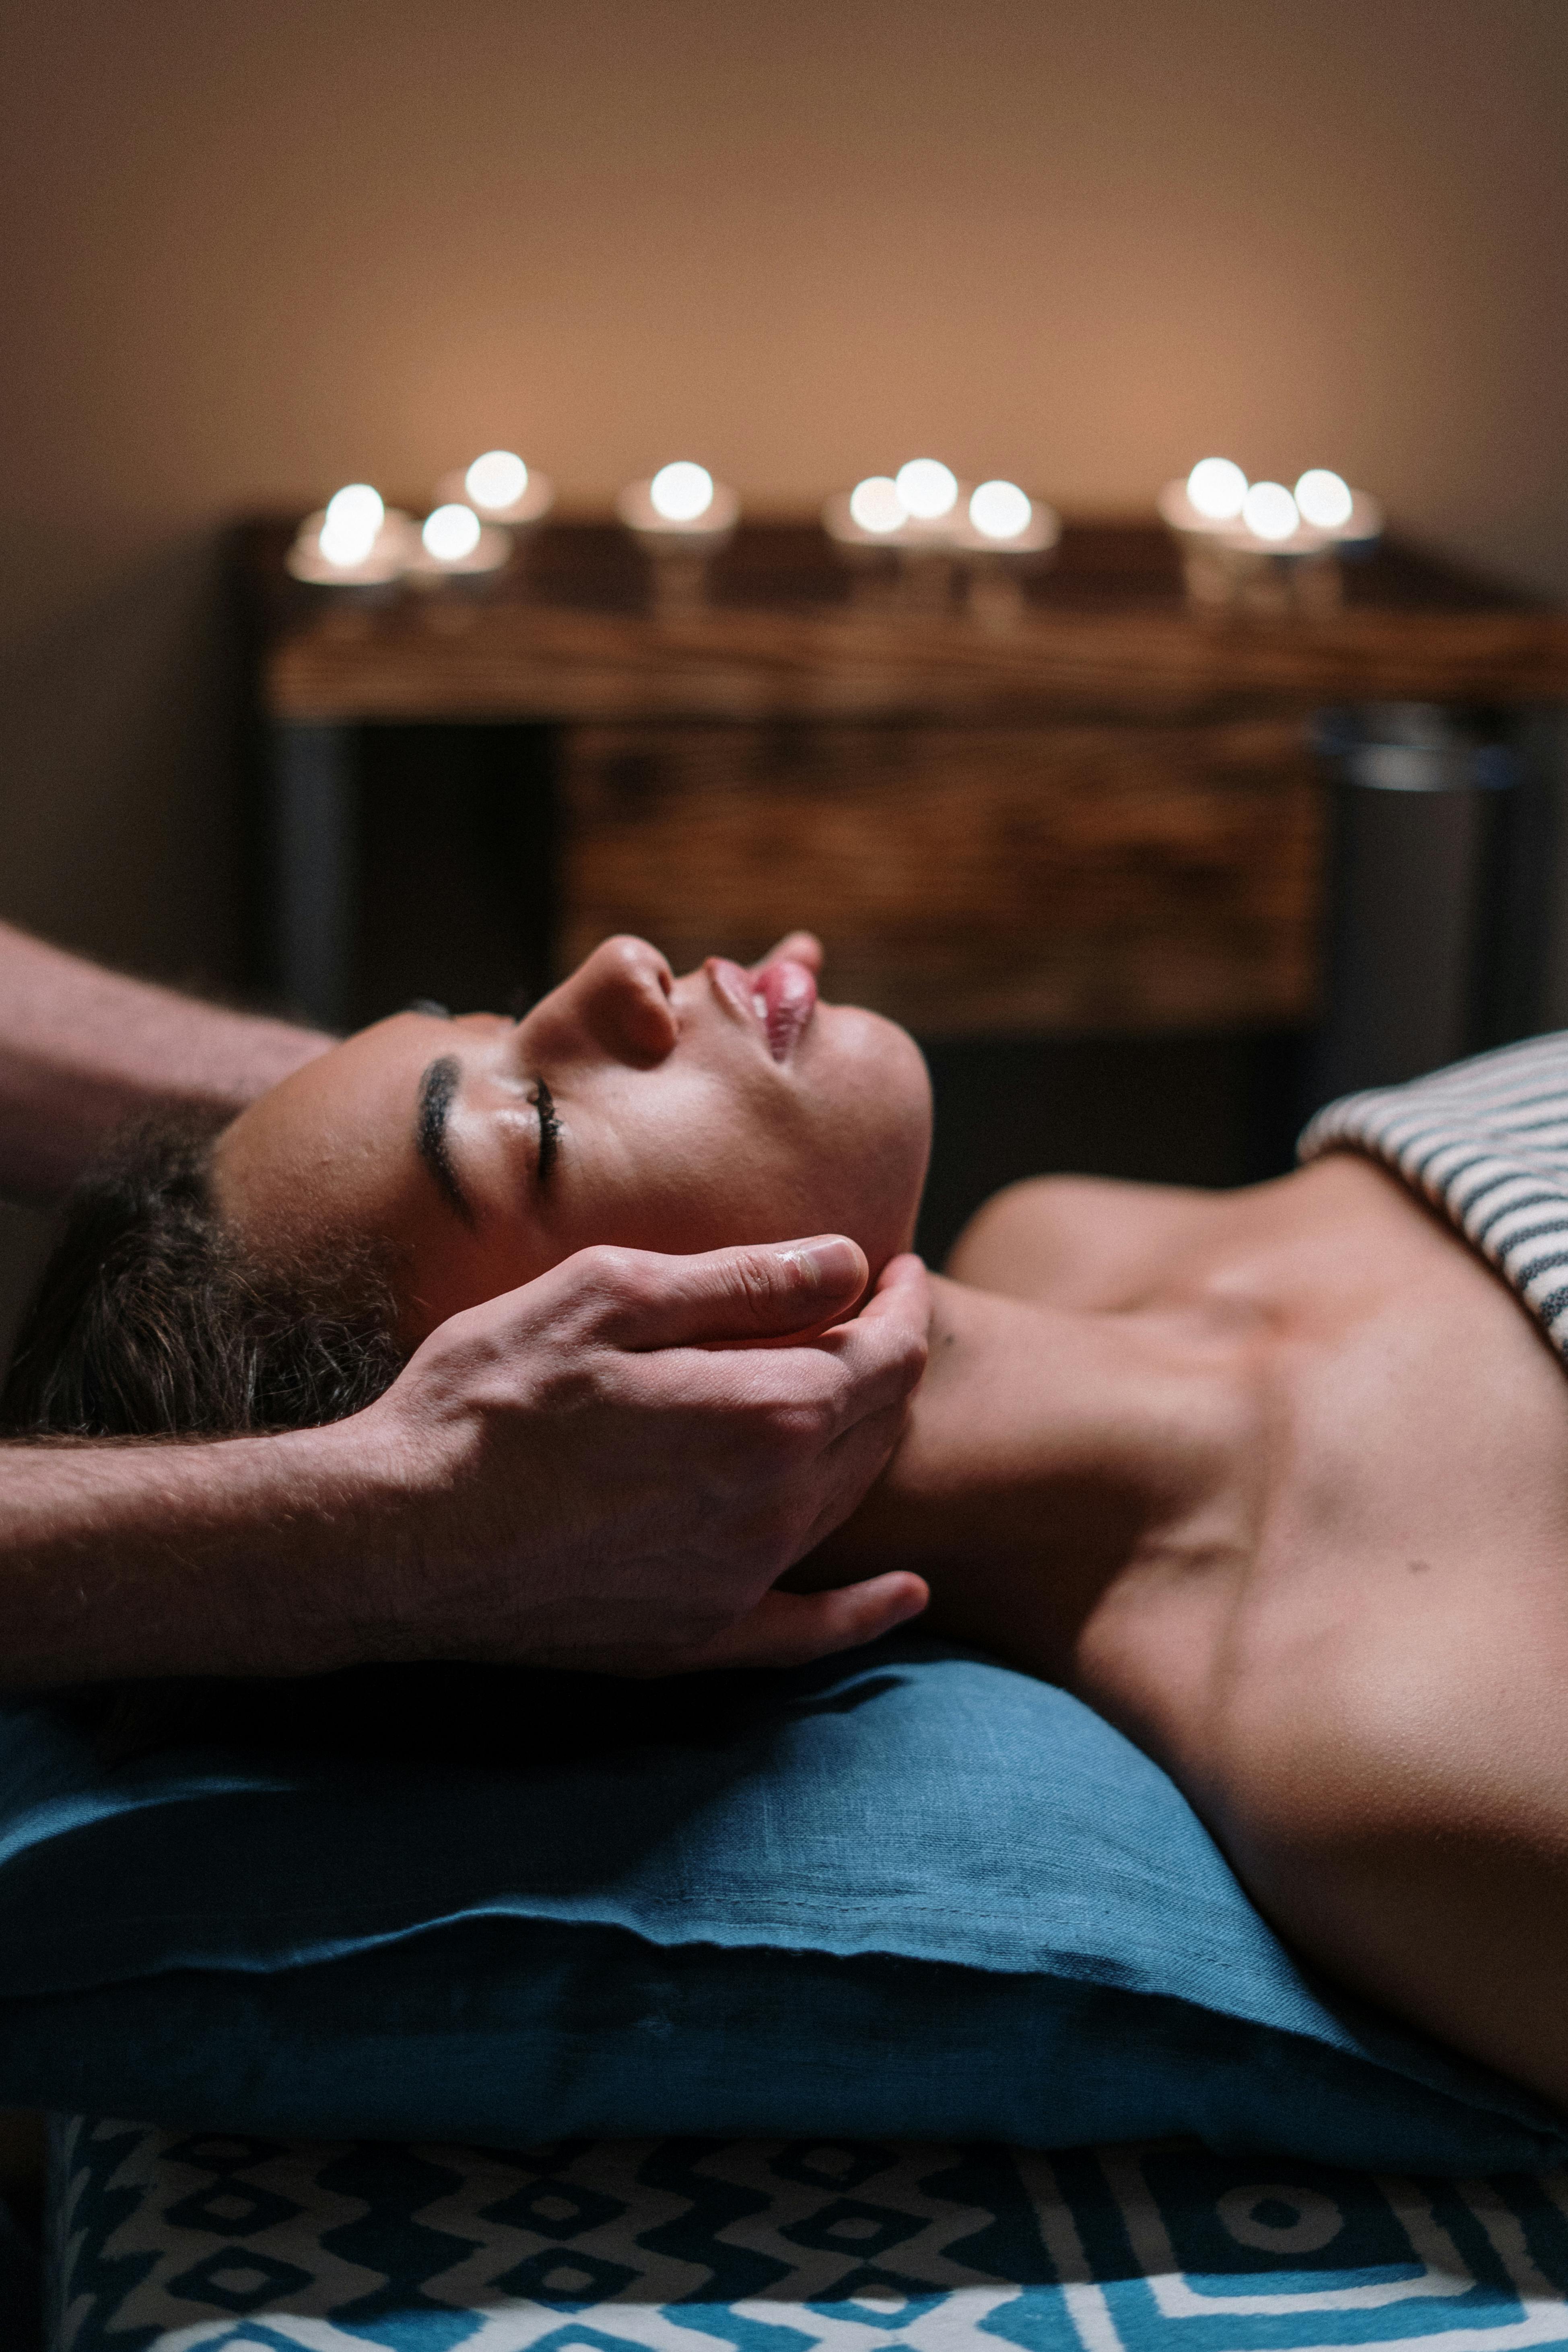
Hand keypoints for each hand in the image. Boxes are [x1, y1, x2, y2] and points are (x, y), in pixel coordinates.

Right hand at [355, 1237, 930, 1675]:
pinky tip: (902, 1594)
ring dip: (863, 1443)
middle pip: (876, 1427)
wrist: (395, 1535)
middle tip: (871, 1313)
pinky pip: (808, 1630)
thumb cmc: (489, 1397)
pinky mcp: (694, 1639)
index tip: (895, 1268)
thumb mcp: (609, 1296)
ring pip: (844, 1503)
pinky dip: (864, 1611)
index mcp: (766, 1413)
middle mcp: (774, 1507)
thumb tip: (850, 1263)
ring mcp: (737, 1583)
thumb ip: (744, 1282)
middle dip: (887, 1361)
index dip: (902, 1304)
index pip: (886, 1354)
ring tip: (849, 1391)